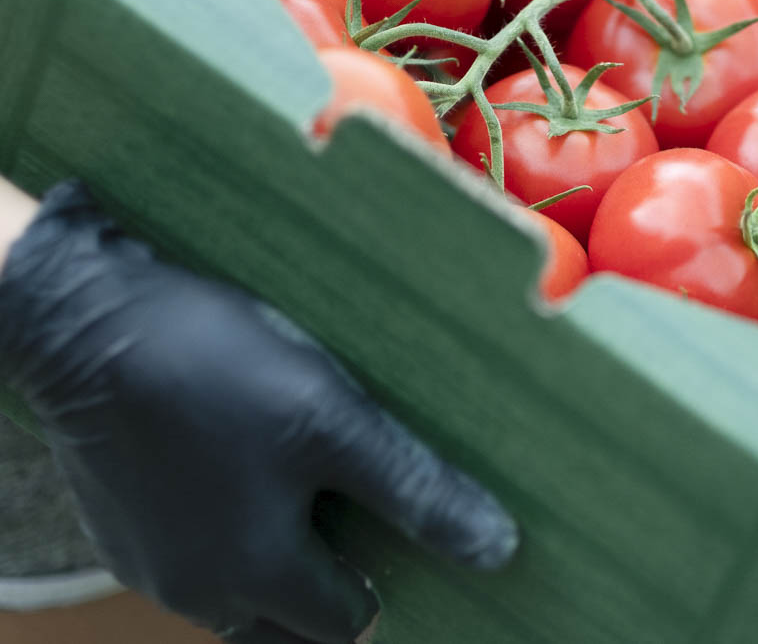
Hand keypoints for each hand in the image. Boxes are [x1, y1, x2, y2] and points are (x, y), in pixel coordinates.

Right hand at [0, 181, 517, 642]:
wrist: (84, 320)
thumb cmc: (213, 366)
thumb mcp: (328, 419)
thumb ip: (410, 487)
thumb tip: (495, 550)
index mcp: (255, 577)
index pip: (346, 621)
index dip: (386, 578)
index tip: (405, 531)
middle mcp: (197, 590)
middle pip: (289, 624)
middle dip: (332, 590)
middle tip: (364, 521)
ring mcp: (151, 560)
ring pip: (239, 590)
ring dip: (280, 558)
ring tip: (312, 485)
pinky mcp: (123, 520)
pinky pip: (194, 549)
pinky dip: (230, 528)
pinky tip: (247, 466)